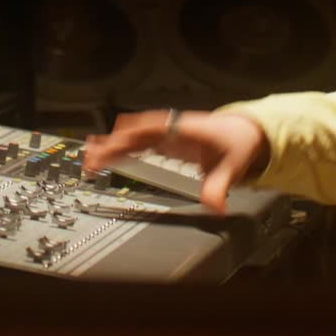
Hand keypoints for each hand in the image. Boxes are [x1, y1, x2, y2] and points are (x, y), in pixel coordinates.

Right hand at [84, 109, 269, 213]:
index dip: (135, 135)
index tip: (116, 143)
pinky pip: (138, 140)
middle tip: (93, 158)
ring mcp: (168, 133)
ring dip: (113, 143)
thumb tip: (215, 207)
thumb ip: (220, 187)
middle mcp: (173, 128)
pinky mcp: (165, 140)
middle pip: (138, 133)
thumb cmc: (237, 143)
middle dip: (115, 144)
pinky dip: (121, 145)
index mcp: (187, 130)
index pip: (156, 129)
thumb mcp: (233, 166)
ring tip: (90, 155)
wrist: (245, 131)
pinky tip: (107, 152)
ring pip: (134, 134)